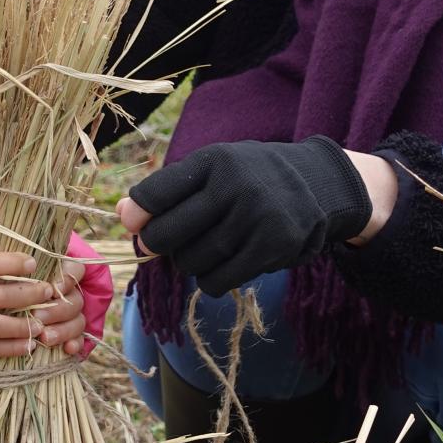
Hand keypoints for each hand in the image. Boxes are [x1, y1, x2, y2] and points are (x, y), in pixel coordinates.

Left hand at [117, 136, 390, 295]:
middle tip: (161, 245)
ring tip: (202, 251)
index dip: (137, 213)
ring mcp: (255, 218)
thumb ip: (169, 191)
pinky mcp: (272, 247)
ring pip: (192, 261)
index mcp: (214, 161)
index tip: (135, 223)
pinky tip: (218, 268)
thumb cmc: (251, 179)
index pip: (157, 192)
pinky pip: (219, 279)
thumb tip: (122, 215)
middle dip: (156, 245)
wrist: (319, 185)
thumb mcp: (214, 170)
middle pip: (168, 233)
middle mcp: (234, 187)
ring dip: (187, 264)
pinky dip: (210, 281)